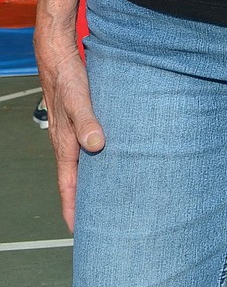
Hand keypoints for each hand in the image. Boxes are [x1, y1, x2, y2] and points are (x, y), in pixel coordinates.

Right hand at [34, 30, 104, 231]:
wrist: (57, 54)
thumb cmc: (67, 76)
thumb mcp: (79, 99)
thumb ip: (87, 122)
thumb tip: (96, 146)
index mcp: (64, 144)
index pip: (68, 185)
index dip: (73, 207)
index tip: (77, 231)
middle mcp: (67, 142)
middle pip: (75, 180)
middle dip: (83, 201)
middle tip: (96, 223)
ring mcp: (73, 131)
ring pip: (82, 164)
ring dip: (91, 181)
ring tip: (106, 197)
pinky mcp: (81, 120)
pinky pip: (87, 147)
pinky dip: (97, 160)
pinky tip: (110, 159)